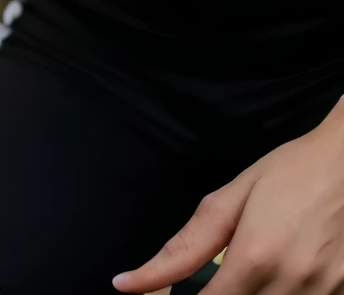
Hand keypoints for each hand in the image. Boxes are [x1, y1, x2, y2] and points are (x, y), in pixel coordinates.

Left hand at [113, 97, 343, 293]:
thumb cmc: (291, 172)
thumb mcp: (234, 197)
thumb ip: (187, 245)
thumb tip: (131, 281)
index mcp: (254, 258)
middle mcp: (291, 285)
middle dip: (229, 294)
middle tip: (233, 268)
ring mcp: (323, 294)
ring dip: (260, 294)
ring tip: (264, 262)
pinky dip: (291, 293)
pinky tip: (289, 271)